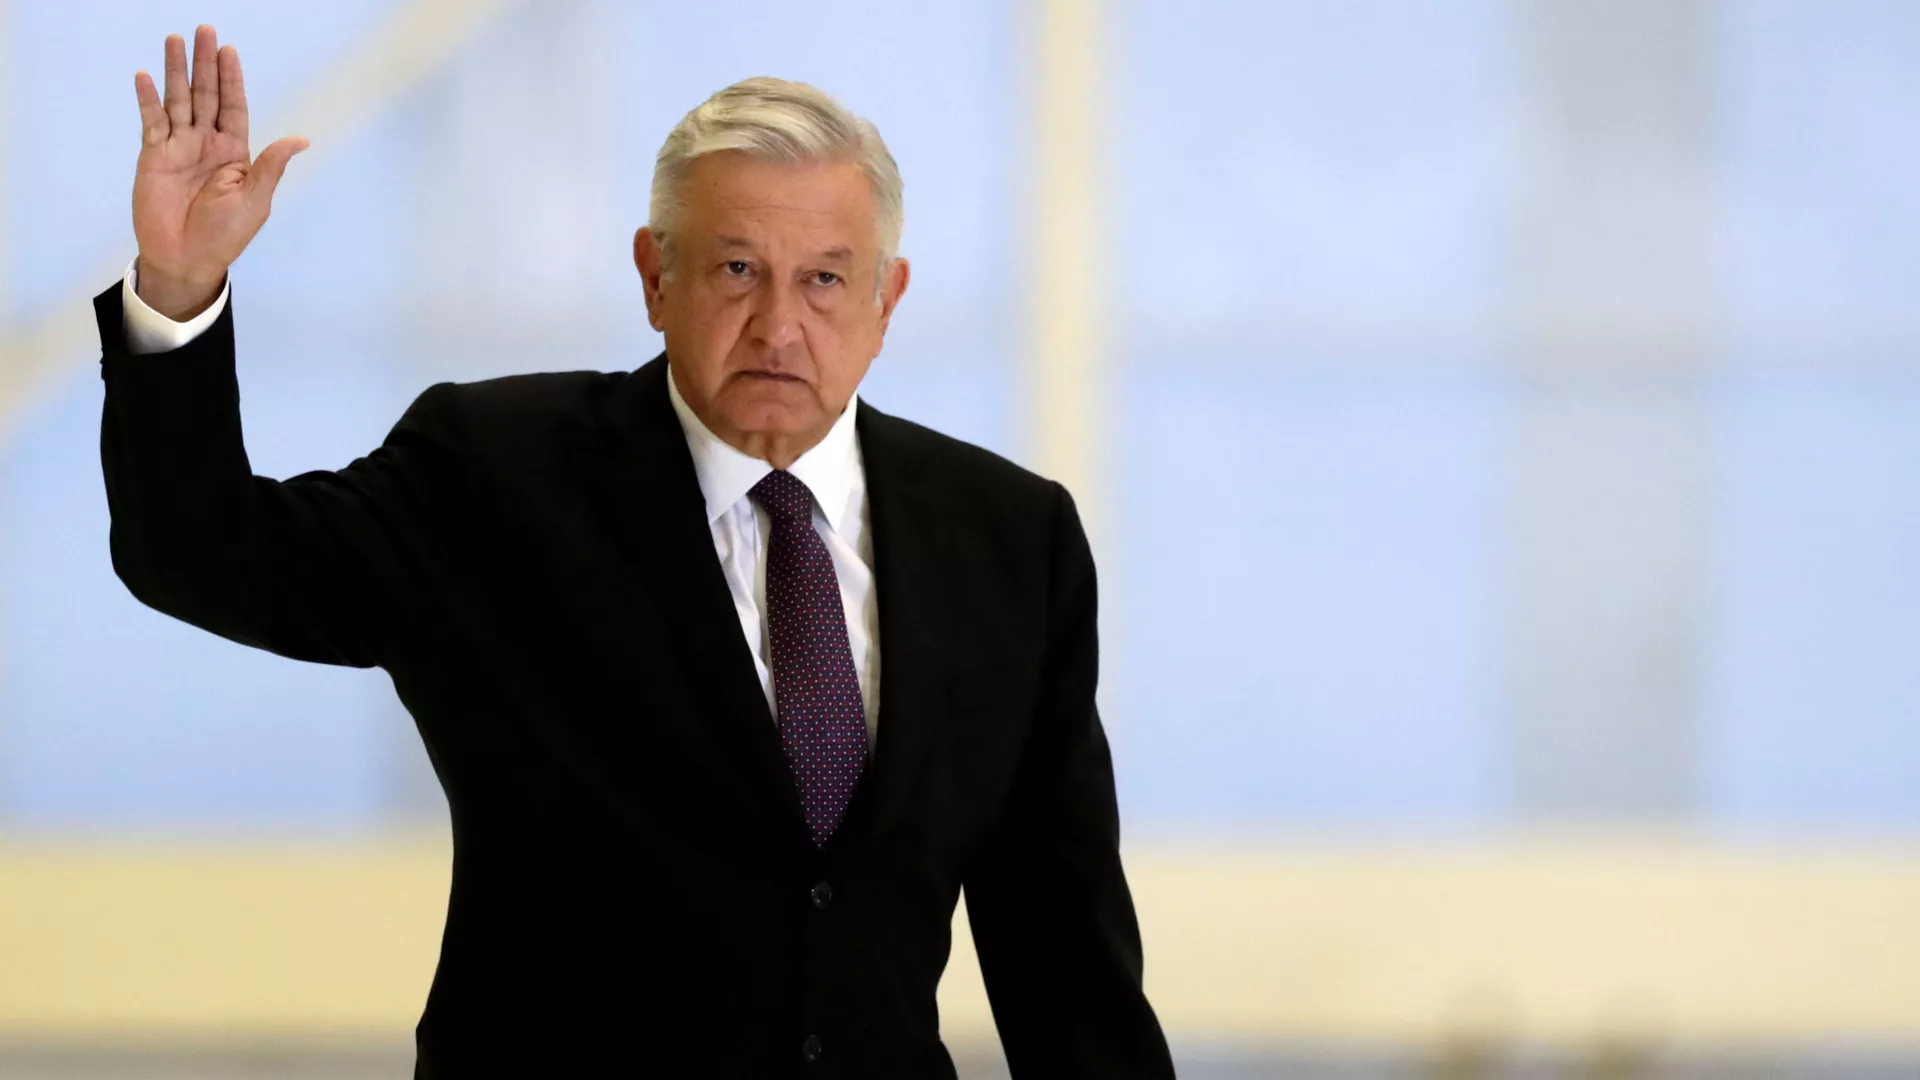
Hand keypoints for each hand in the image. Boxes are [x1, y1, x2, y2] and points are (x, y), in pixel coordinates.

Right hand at [131, 24, 307, 319]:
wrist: (187, 258)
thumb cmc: (225, 234)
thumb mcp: (256, 200)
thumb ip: (271, 166)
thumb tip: (301, 140)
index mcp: (234, 152)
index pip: (233, 106)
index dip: (232, 78)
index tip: (229, 51)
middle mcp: (206, 143)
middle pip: (206, 94)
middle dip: (205, 63)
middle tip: (204, 30)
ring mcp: (179, 147)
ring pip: (178, 100)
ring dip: (176, 71)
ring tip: (175, 40)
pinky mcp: (154, 156)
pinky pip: (152, 122)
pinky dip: (149, 99)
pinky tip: (146, 76)